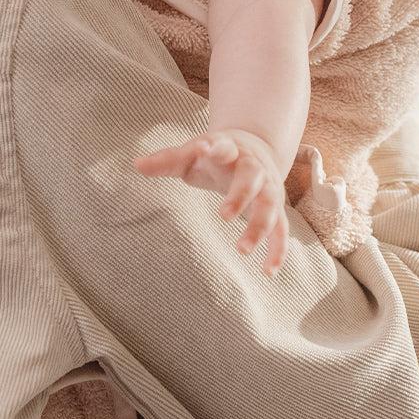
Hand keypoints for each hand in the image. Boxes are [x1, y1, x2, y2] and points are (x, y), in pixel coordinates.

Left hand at [133, 128, 289, 276]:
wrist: (256, 146)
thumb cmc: (216, 153)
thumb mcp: (192, 152)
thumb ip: (167, 160)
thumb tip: (135, 164)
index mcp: (229, 149)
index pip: (224, 146)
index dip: (217, 148)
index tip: (207, 148)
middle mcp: (253, 167)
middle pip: (251, 178)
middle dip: (239, 196)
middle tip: (223, 216)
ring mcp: (268, 187)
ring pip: (270, 206)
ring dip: (258, 227)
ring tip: (241, 250)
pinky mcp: (276, 207)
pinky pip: (282, 230)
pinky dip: (278, 250)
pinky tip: (268, 272)